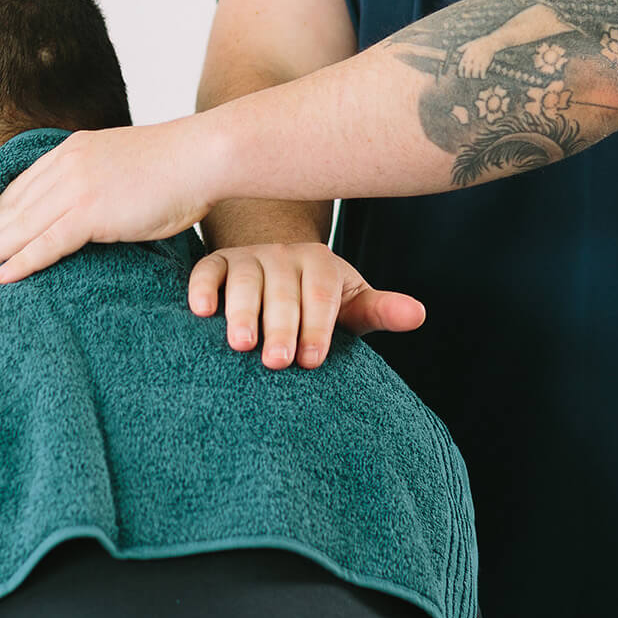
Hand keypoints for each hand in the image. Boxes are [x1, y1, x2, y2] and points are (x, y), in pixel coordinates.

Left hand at [0, 121, 221, 282]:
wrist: (202, 157)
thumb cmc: (175, 169)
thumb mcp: (123, 166)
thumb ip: (98, 182)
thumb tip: (93, 209)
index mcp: (72, 151)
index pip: (22, 184)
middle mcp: (66, 163)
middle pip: (13, 204)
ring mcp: (76, 185)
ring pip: (22, 224)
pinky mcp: (91, 210)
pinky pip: (46, 241)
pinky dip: (21, 260)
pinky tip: (2, 274)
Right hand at [189, 241, 425, 368]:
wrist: (278, 273)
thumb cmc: (319, 303)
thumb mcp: (352, 306)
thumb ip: (381, 312)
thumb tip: (418, 315)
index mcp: (320, 263)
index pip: (320, 295)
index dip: (317, 327)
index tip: (312, 361)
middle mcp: (284, 254)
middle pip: (282, 291)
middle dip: (280, 328)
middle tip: (277, 363)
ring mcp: (249, 257)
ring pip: (244, 280)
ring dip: (241, 313)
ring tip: (241, 344)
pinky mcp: (217, 263)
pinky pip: (207, 270)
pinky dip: (202, 288)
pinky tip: (200, 312)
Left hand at [456, 36, 497, 77]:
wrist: (491, 42)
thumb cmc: (480, 43)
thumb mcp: (470, 43)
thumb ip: (463, 47)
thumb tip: (457, 50)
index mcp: (467, 55)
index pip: (461, 66)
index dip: (460, 72)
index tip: (461, 76)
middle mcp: (472, 58)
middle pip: (467, 71)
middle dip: (467, 76)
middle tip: (468, 77)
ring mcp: (479, 61)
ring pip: (474, 73)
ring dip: (475, 76)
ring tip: (476, 77)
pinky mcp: (485, 63)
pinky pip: (482, 72)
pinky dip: (482, 76)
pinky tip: (483, 77)